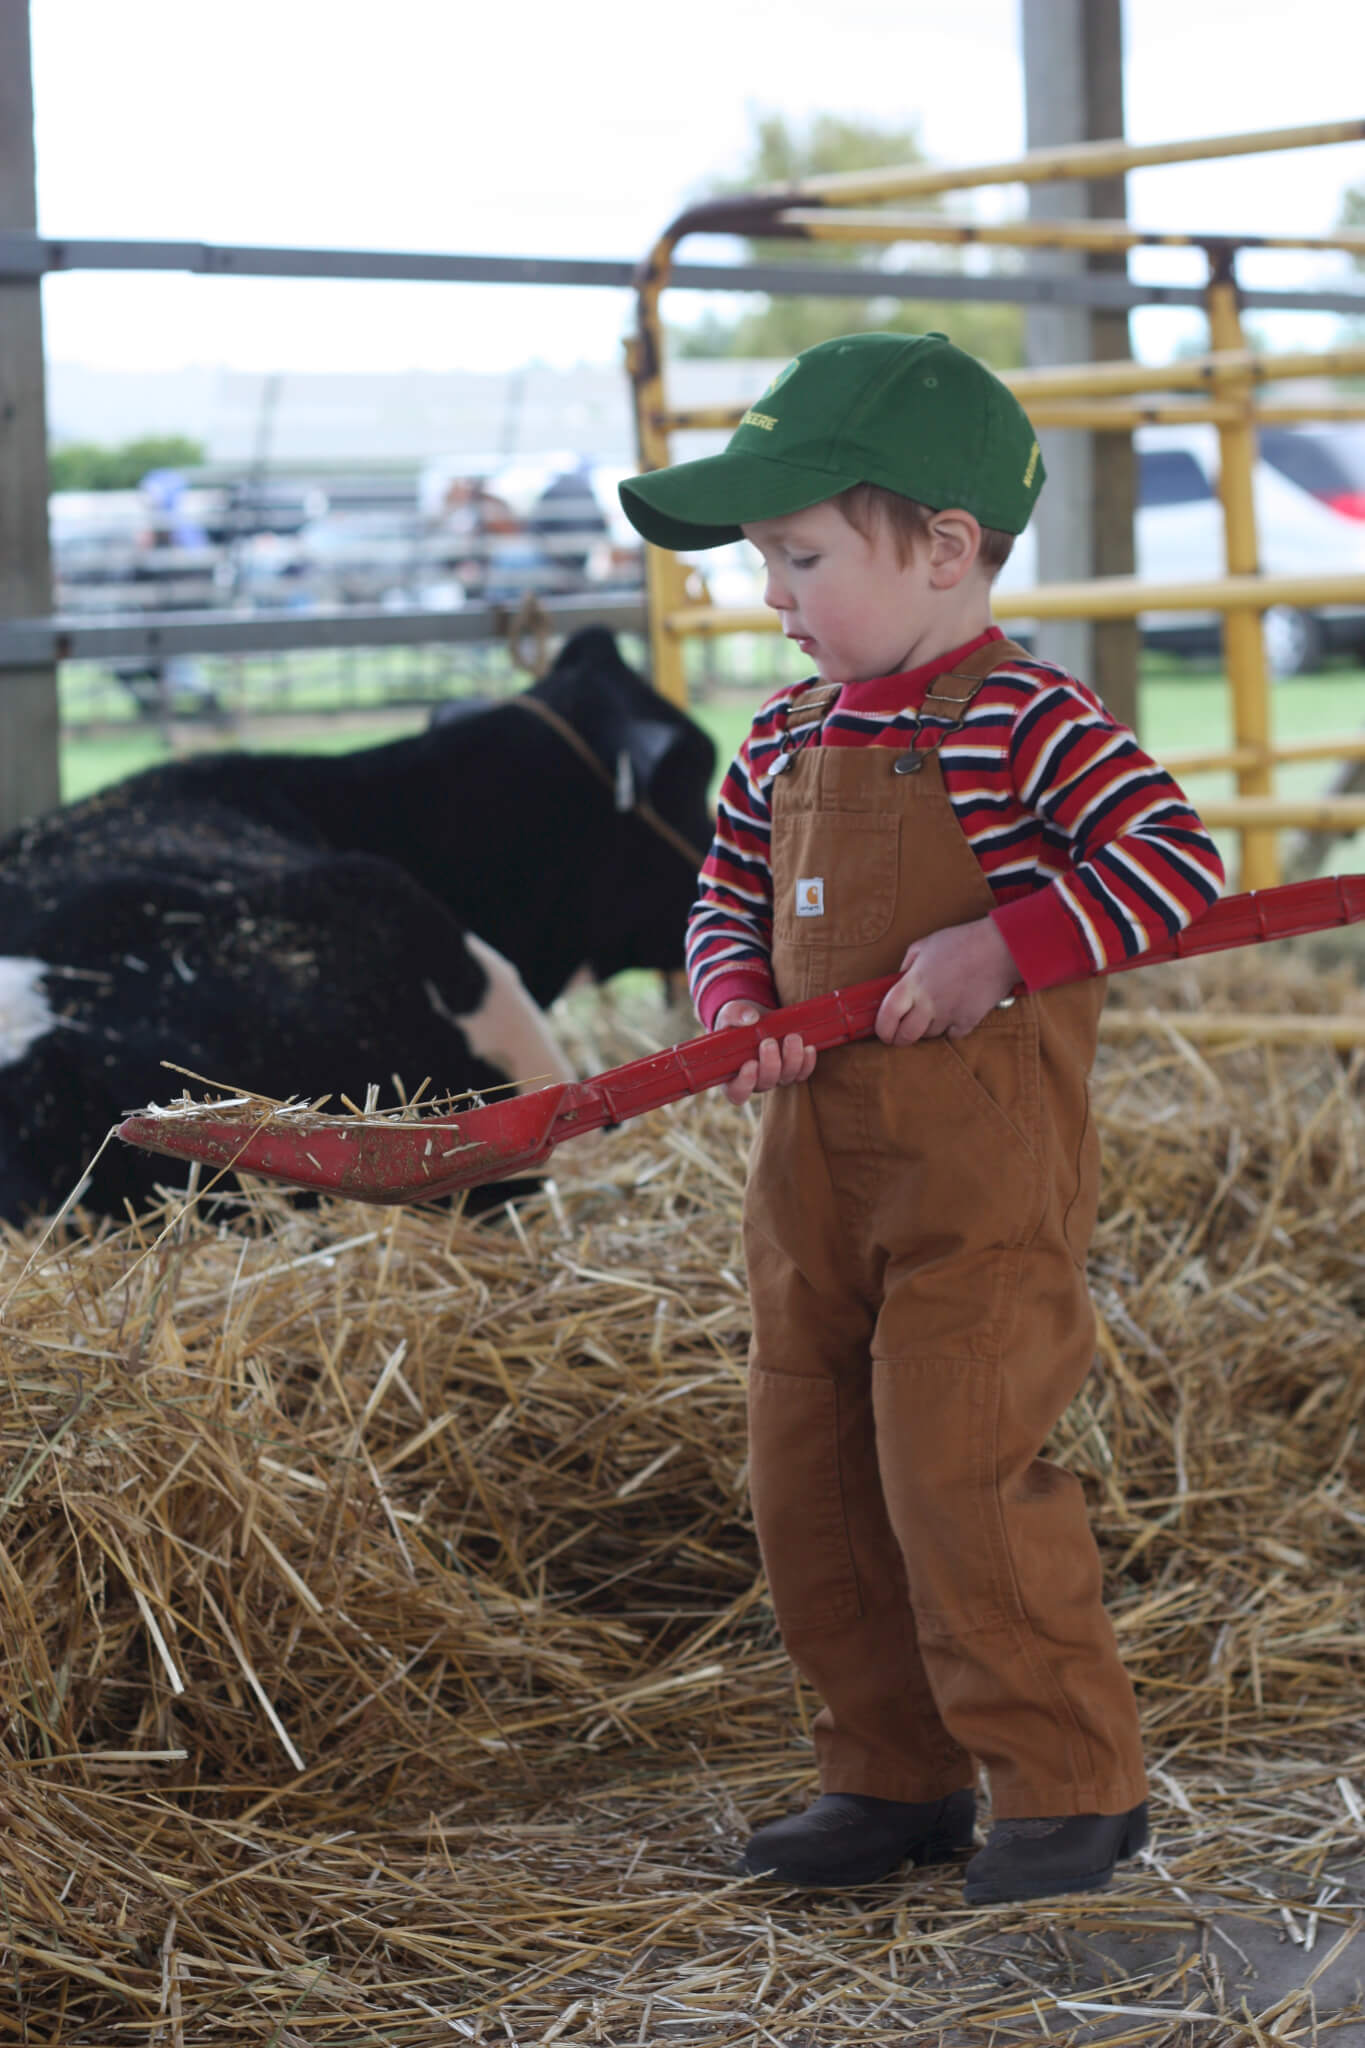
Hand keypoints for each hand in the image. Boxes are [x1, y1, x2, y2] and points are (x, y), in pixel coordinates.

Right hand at [713, 1001, 816, 1105]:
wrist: (755, 1019)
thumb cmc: (736, 1022)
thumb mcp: (729, 1014)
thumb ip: (735, 1015)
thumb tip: (751, 1017)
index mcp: (732, 1076)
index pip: (737, 1092)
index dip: (745, 1083)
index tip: (751, 1063)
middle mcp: (755, 1081)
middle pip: (765, 1083)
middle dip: (770, 1064)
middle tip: (769, 1042)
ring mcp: (775, 1078)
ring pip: (786, 1078)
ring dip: (791, 1059)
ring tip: (792, 1037)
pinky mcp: (792, 1071)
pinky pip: (802, 1073)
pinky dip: (807, 1063)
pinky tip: (808, 1047)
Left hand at [875, 916, 1021, 1045]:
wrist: (1000, 949)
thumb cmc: (962, 942)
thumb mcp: (924, 945)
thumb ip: (907, 965)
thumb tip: (898, 981)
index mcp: (913, 983)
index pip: (887, 1015)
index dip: (882, 1028)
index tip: (884, 1030)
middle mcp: (928, 1002)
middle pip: (906, 1035)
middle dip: (900, 1038)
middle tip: (901, 1033)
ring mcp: (949, 1014)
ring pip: (929, 1035)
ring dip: (927, 1028)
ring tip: (933, 1012)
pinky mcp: (968, 1021)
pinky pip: (953, 1034)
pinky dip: (951, 1027)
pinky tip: (954, 1011)